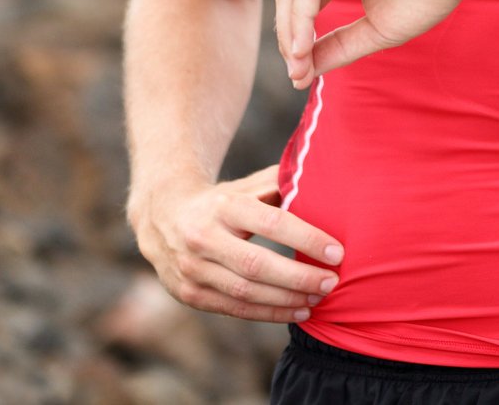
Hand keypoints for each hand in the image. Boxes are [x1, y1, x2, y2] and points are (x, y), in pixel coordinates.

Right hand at [129, 164, 344, 323]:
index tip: (337, 252)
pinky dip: (268, 313)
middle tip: (332, 282)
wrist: (162, 215)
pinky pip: (234, 309)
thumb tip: (325, 185)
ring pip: (245, 292)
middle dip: (299, 277)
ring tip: (319, 298)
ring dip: (286, 299)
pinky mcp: (189, 294)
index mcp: (224, 206)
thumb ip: (281, 184)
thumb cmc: (221, 200)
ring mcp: (192, 269)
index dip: (306, 239)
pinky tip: (296, 310)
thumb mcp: (246, 186)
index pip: (271, 223)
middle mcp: (203, 238)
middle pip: (257, 265)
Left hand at [275, 0, 498, 87]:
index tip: (301, 74)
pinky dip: (300, 20)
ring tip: (299, 67)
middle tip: (297, 74)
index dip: (296, 35)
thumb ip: (340, 45)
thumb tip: (303, 71)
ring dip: (290, 32)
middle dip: (288, 36)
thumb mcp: (378, 28)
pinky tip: (303, 47)